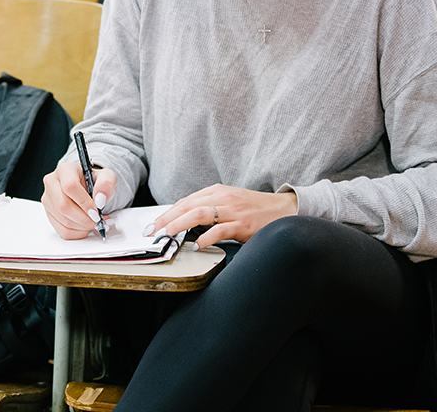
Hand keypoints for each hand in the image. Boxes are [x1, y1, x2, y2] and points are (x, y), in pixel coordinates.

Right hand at [41, 161, 116, 239]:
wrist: (87, 187)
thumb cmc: (94, 181)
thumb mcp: (106, 177)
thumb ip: (107, 184)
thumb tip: (100, 199)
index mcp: (65, 170)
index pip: (70, 186)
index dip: (84, 202)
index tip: (96, 212)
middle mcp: (52, 183)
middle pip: (63, 206)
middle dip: (83, 218)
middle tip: (97, 221)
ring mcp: (48, 199)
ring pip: (63, 220)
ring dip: (82, 226)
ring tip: (94, 223)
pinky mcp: (49, 214)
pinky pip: (62, 229)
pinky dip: (77, 233)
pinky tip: (86, 227)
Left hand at [151, 184, 297, 249]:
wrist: (285, 210)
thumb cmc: (254, 208)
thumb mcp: (229, 201)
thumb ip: (209, 207)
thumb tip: (184, 220)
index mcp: (217, 191)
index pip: (185, 201)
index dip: (167, 213)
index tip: (154, 224)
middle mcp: (223, 198)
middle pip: (187, 206)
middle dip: (166, 219)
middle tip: (152, 231)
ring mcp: (233, 210)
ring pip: (199, 214)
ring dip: (178, 225)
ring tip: (166, 235)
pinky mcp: (243, 225)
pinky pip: (220, 230)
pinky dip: (206, 237)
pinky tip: (196, 245)